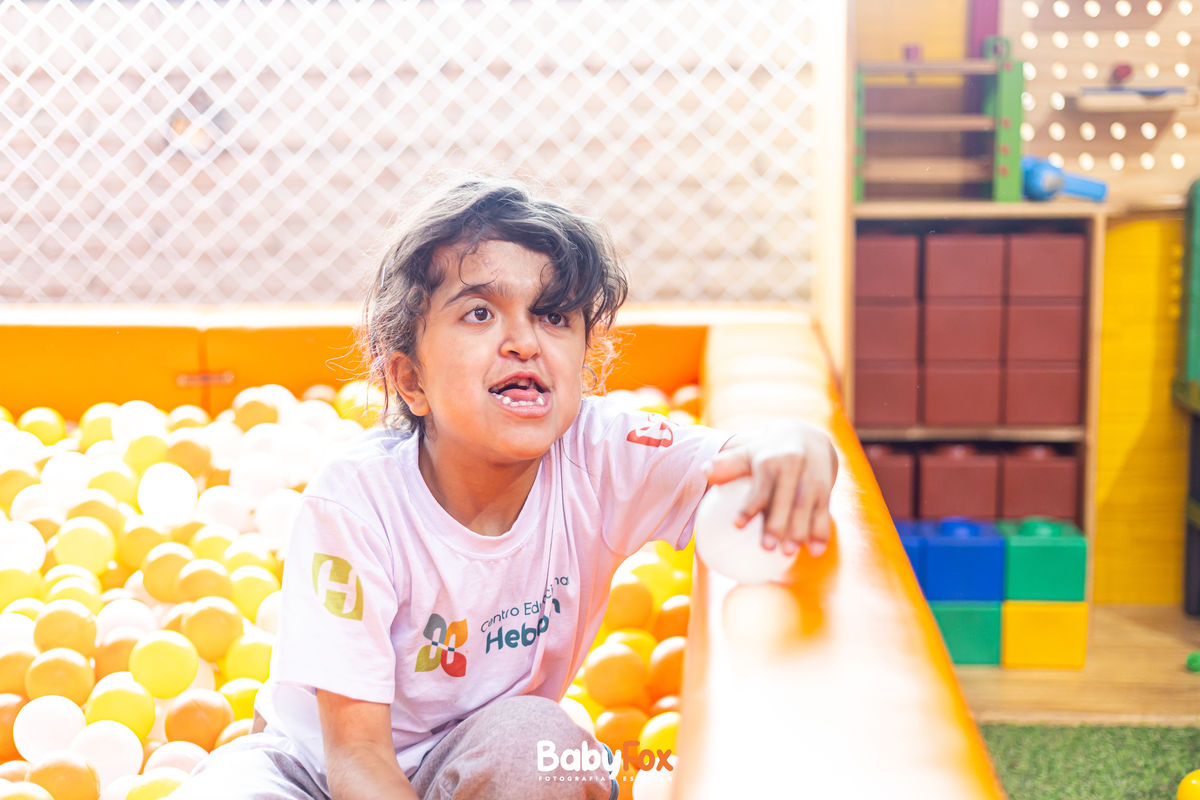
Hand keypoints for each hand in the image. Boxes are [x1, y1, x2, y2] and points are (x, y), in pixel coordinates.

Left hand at [703, 420, 837, 556]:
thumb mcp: (748, 452)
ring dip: (799, 531)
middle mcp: (794, 467)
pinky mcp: (826, 488)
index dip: (750, 505)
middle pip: (786, 499)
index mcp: (771, 460)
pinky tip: (815, 551)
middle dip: (777, 523)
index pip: (760, 486)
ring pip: (806, 507)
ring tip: (788, 553)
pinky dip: (821, 532)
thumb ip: (728, 464)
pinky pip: (823, 512)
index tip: (737, 525)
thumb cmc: (768, 452)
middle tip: (766, 548)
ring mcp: (812, 478)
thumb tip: (704, 472)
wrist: (809, 436)